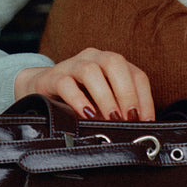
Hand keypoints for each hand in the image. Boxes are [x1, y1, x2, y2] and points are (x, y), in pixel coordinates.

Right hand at [14, 48, 154, 121]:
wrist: (39, 89)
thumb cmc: (78, 98)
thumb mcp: (103, 103)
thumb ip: (119, 110)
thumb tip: (138, 128)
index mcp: (112, 63)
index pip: (136, 75)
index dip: (144, 98)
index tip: (146, 121)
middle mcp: (94, 58)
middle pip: (115, 63)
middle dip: (126, 93)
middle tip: (128, 118)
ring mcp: (72, 64)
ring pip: (91, 71)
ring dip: (105, 97)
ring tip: (110, 118)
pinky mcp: (53, 76)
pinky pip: (66, 83)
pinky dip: (78, 100)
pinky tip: (86, 115)